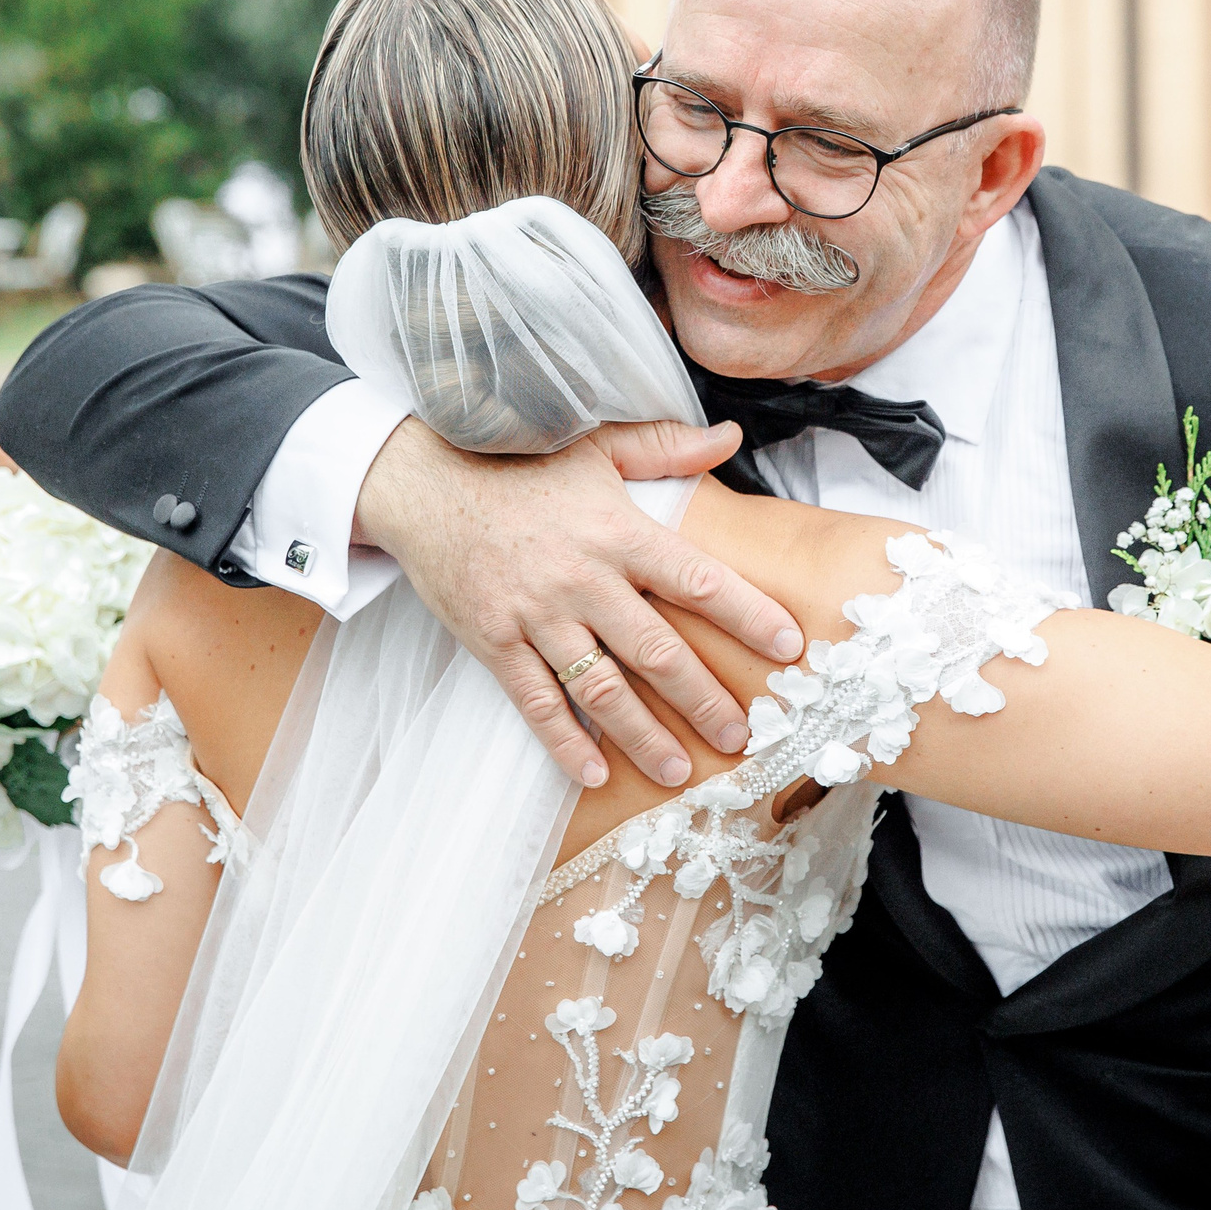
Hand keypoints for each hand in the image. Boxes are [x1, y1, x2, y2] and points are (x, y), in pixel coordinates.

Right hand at [355, 418, 803, 789]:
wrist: (422, 478)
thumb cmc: (517, 462)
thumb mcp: (596, 443)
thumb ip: (666, 445)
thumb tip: (729, 436)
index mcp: (617, 531)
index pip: (696, 579)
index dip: (746, 614)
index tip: (788, 646)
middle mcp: (582, 578)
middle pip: (656, 650)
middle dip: (704, 699)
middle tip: (743, 737)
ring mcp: (535, 615)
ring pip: (600, 688)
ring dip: (644, 734)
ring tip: (679, 771)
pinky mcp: (493, 641)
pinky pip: (534, 701)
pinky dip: (564, 741)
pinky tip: (594, 773)